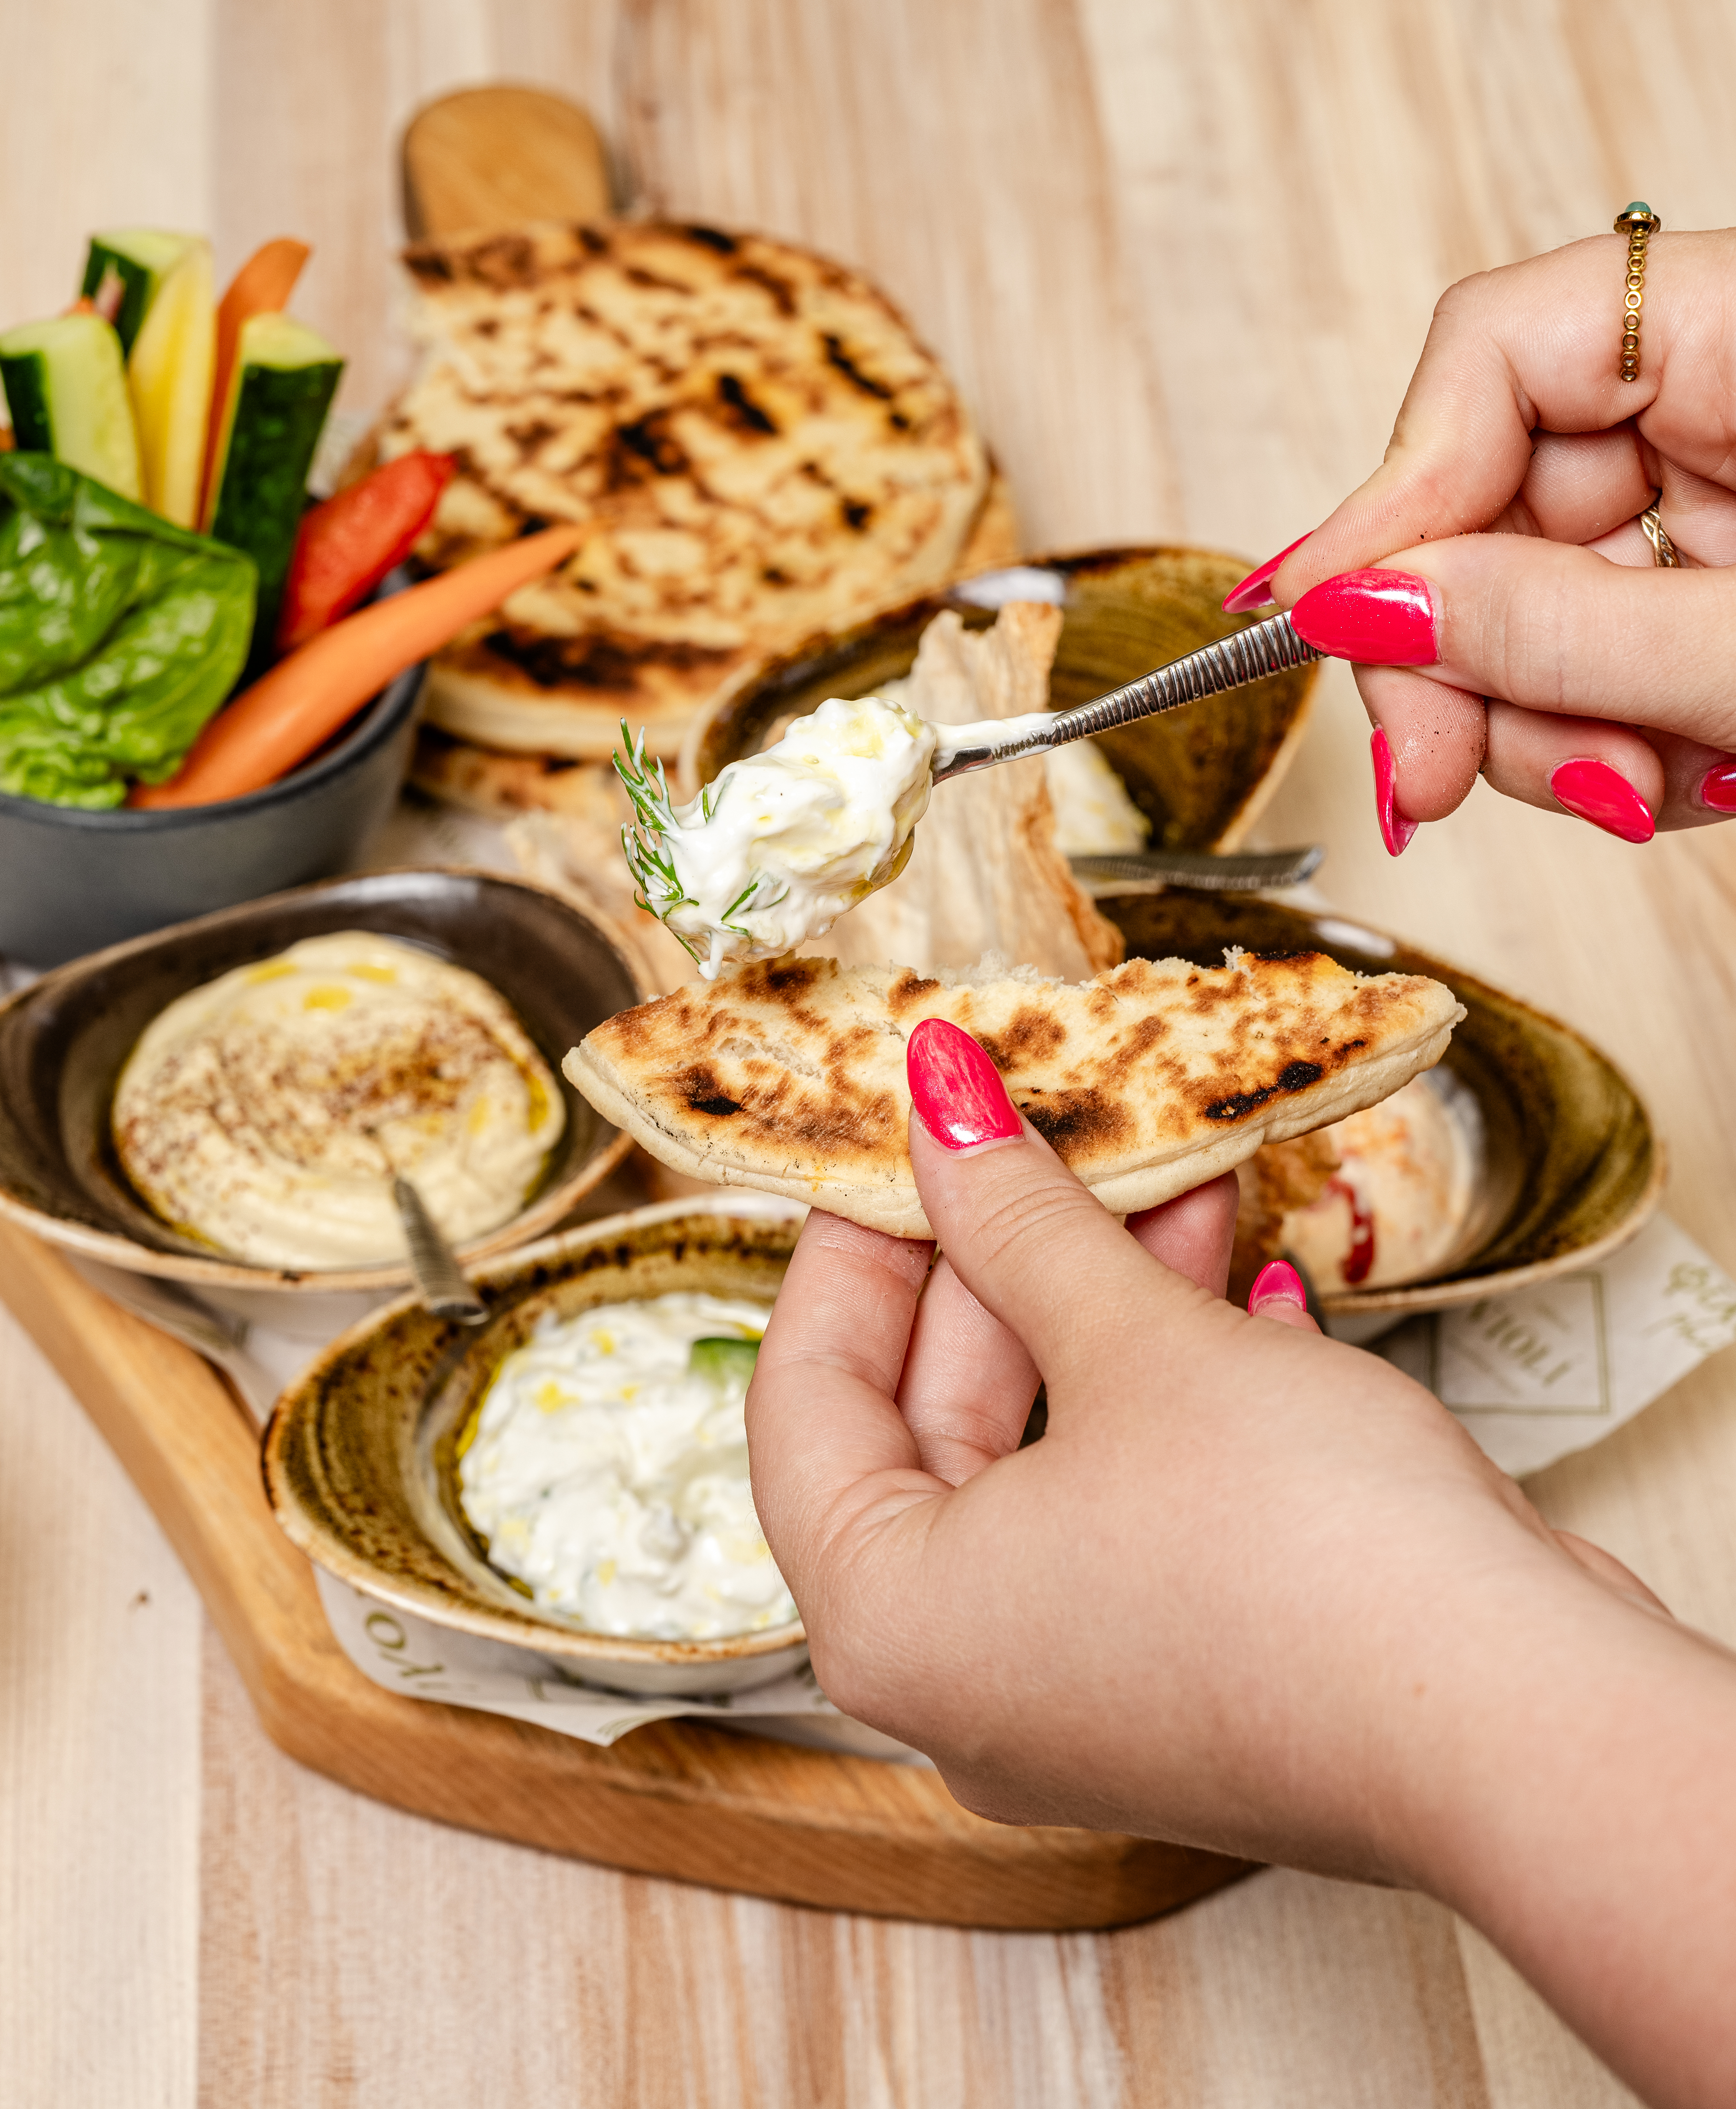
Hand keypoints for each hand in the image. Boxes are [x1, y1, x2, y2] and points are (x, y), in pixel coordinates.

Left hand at [747, 1020, 1735, 2107]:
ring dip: (1112, 1306)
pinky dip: (1177, 1393)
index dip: (850, 1247)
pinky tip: (1243, 1291)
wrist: (1519, 1722)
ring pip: (1056, 1450)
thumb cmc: (1294, 1550)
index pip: (807, 1399)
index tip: (900, 1138)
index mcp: (890, 1620)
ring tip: (1173, 1176)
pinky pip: (1141, 1502)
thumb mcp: (1134, 1346)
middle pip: (935, 1422)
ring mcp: (1087, 1682)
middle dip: (1009, 1262)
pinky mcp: (1196, 1669)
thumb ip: (1019, 1221)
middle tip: (1043, 1138)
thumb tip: (938, 1100)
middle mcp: (969, 1673)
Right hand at [1227, 229, 1735, 846]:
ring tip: (1628, 795)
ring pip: (1520, 610)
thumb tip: (1360, 608)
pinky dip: (1597, 745)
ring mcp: (1709, 506)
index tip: (1324, 621)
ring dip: (1536, 734)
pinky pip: (1587, 667)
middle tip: (1427, 782)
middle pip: (1484, 504)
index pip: (1496, 351)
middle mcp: (1711, 407)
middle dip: (1455, 665)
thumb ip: (1560, 627)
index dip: (1392, 492)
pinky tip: (1668, 781)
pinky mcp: (1705, 595)